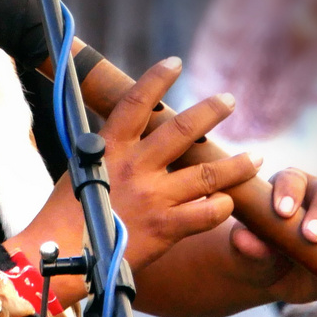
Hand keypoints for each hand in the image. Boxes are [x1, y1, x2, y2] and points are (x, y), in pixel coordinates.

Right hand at [10, 58, 261, 278]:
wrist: (60, 255)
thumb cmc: (66, 213)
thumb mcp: (83, 169)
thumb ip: (110, 150)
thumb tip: (124, 129)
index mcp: (110, 147)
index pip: (137, 101)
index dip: (157, 78)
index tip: (175, 62)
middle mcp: (135, 166)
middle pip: (183, 129)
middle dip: (211, 110)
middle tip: (229, 100)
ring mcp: (152, 197)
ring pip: (207, 173)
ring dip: (236, 165)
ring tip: (256, 158)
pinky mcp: (165, 228)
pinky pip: (207, 213)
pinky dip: (221, 206)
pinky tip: (229, 202)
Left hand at [227, 168, 316, 310]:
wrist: (268, 274)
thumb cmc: (254, 249)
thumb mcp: (247, 249)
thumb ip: (246, 243)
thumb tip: (242, 239)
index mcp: (288, 187)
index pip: (292, 180)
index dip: (289, 192)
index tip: (283, 212)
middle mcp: (316, 197)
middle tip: (311, 236)